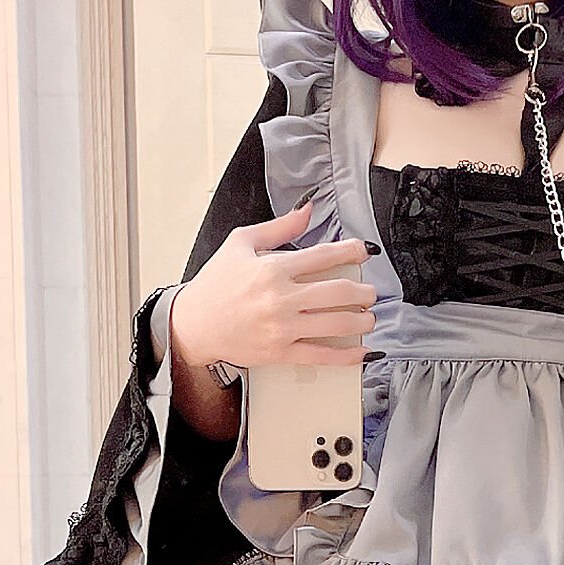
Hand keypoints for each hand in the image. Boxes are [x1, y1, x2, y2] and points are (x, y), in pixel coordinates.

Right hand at [170, 197, 377, 370]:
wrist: (193, 324)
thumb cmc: (215, 284)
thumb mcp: (241, 243)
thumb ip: (279, 227)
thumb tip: (308, 209)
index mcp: (273, 268)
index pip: (325, 256)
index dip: (352, 252)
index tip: (364, 252)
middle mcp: (281, 298)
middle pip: (339, 292)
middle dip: (364, 292)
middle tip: (370, 292)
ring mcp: (282, 327)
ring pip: (336, 323)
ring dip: (362, 320)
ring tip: (369, 317)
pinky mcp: (280, 352)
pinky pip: (321, 355)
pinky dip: (347, 355)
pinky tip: (363, 352)